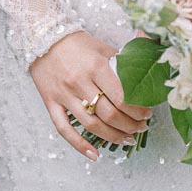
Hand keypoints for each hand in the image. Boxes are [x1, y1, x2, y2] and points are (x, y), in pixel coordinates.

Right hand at [29, 30, 151, 159]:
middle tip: (141, 127)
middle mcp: (79, 82)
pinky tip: (95, 154)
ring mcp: (63, 94)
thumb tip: (150, 59)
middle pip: (110, 114)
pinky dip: (79, 144)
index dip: (138, 110)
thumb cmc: (75, 42)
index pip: (122, 97)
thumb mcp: (102, 46)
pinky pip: (64, 129)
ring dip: (113, 136)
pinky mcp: (50, 102)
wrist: (41, 36)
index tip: (147, 113)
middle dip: (130, 125)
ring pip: (91, 125)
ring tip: (127, 139)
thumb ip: (124, 59)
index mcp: (95, 66)